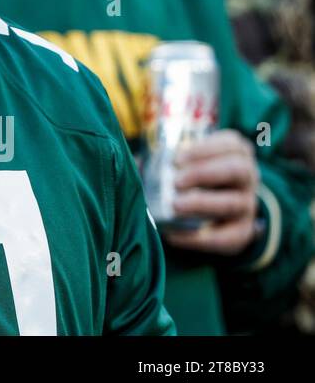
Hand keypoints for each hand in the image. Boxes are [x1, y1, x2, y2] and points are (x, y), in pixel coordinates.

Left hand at [161, 129, 259, 255]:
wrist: (215, 210)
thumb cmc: (192, 176)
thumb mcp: (184, 162)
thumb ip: (162, 158)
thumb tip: (133, 163)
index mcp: (235, 153)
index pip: (232, 144)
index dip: (205, 149)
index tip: (177, 158)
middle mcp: (248, 177)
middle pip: (237, 170)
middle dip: (205, 173)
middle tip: (176, 181)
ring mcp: (248, 205)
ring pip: (234, 203)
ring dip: (203, 203)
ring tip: (175, 205)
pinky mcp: (243, 232)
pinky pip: (227, 238)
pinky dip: (199, 238)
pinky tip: (173, 235)